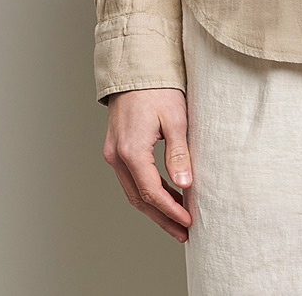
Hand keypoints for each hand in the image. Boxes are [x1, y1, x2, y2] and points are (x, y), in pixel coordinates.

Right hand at [102, 88, 193, 242]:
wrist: (136, 68)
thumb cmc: (158, 89)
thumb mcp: (175, 119)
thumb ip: (178, 153)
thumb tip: (184, 184)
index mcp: (130, 150)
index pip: (151, 192)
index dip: (170, 210)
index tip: (188, 222)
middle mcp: (116, 156)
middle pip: (139, 198)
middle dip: (162, 218)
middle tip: (183, 232)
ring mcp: (113, 153)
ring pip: (133, 191)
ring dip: (154, 208)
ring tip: (177, 220)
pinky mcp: (116, 148)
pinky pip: (130, 178)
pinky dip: (147, 191)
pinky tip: (164, 196)